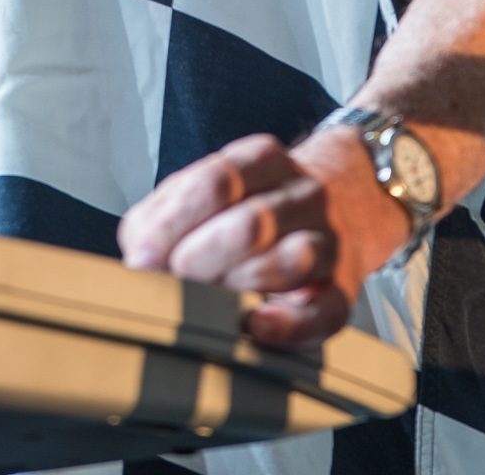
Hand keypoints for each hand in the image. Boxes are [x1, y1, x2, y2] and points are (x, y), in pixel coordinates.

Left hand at [117, 129, 410, 346]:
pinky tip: (256, 323)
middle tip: (173, 282)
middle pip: (249, 223)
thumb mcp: (207, 188)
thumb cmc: (254, 203)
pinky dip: (286, 324)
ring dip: (239, 284)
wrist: (343, 201)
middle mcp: (301, 194)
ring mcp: (327, 240)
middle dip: (200, 261)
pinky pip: (321, 312)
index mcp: (262, 160)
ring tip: (208, 298)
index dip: (172, 227)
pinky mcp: (341, 291)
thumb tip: (141, 258)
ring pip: (289, 259)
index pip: (213, 184)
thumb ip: (167, 214)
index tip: (145, 258)